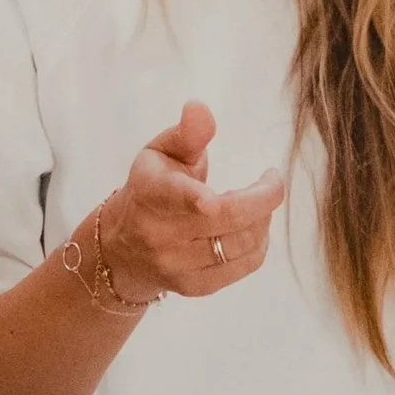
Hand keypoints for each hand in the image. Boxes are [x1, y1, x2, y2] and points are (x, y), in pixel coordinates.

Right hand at [88, 100, 285, 308]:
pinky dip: (259, 243)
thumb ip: (187, 133)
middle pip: (227, 219)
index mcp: (149, 194)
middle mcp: (158, 234)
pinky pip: (245, 264)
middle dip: (264, 197)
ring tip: (257, 203)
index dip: (197, 199)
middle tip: (271, 180)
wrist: (123, 247)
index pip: (176, 198)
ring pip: (242, 243)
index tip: (217, 196)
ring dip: (262, 219)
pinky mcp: (194, 287)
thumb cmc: (152, 188)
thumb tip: (199, 108)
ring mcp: (176, 265)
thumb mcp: (161, 153)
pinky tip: (252, 228)